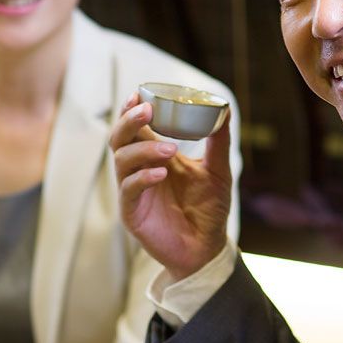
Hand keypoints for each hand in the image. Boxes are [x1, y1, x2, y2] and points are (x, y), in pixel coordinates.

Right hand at [110, 94, 231, 280]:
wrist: (207, 248)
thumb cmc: (208, 209)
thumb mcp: (218, 171)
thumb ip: (218, 142)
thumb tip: (224, 110)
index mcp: (154, 156)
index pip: (134, 128)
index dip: (131, 110)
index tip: (140, 94)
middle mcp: (139, 170)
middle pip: (118, 139)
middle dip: (129, 122)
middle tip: (147, 110)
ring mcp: (133, 192)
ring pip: (122, 162)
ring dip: (143, 150)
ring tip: (170, 149)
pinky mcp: (132, 214)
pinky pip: (129, 191)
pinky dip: (143, 179)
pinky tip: (161, 173)